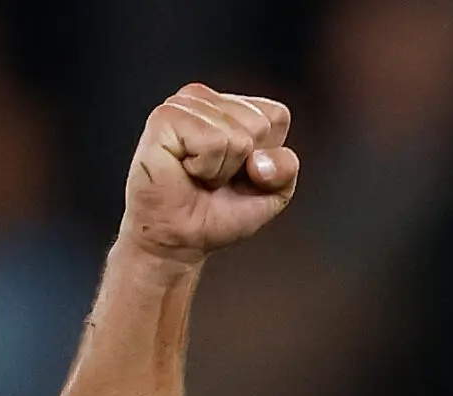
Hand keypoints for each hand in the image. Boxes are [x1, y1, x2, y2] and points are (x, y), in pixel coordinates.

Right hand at [121, 85, 297, 263]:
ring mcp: (185, 104)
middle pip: (259, 125)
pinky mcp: (166, 117)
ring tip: (199, 175)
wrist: (181, 238)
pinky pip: (213, 142)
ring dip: (221, 170)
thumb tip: (261, 159)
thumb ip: (286, 168)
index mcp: (233, 108)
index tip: (241, 173)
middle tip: (215, 177)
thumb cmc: (217, 213)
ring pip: (237, 136)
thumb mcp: (273, 193)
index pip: (277, 116)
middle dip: (243, 164)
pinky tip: (186, 170)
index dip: (268, 157)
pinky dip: (205, 168)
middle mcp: (208, 100)